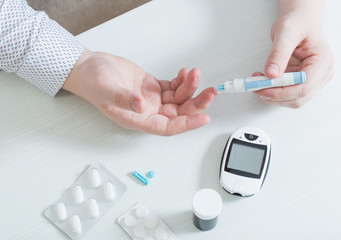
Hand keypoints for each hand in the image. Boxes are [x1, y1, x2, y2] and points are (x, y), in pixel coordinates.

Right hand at [62, 50, 215, 135]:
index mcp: (137, 119)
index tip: (203, 118)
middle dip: (196, 104)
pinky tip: (185, 73)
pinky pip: (173, 88)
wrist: (90, 67)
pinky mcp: (153, 88)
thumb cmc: (93, 81)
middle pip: (179, 113)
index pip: (167, 127)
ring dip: (190, 88)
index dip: (186, 124)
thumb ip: (123, 98)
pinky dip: (182, 81)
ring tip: (194, 73)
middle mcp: (148, 112)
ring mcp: (152, 100)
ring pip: (179, 99)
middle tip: (209, 92)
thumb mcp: (105, 88)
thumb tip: (141, 106)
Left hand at [254, 4, 333, 107]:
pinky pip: (287, 93)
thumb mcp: (286, 32)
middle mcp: (322, 74)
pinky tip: (262, 80)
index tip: (263, 89)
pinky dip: (273, 90)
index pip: (304, 87)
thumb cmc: (298, 23)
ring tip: (256, 82)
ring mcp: (313, 80)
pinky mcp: (302, 83)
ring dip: (272, 95)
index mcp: (323, 61)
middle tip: (255, 87)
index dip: (282, 92)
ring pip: (292, 99)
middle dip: (275, 96)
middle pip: (298, 97)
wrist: (300, 21)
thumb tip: (271, 74)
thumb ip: (278, 53)